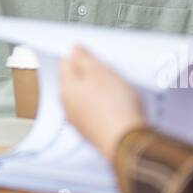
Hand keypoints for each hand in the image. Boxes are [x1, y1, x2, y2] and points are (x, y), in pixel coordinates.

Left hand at [59, 45, 145, 162]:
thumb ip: (84, 58)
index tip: (95, 57)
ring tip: (118, 93)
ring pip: (87, 99)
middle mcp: (68, 108)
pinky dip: (106, 109)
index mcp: (66, 89)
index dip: (81, 57)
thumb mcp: (100, 71)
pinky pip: (97, 114)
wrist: (127, 143)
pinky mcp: (94, 134)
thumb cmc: (114, 106)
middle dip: (92, 76)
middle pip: (76, 83)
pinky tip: (120, 109)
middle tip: (109, 75)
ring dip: (100, 93)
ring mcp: (80, 123)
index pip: (65, 64)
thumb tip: (74, 49)